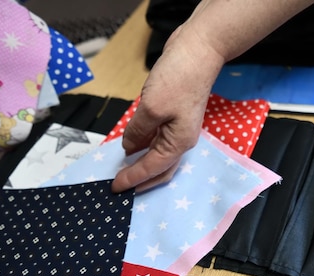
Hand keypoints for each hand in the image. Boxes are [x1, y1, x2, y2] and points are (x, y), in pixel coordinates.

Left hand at [111, 26, 224, 192]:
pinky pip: (158, 139)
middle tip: (121, 187)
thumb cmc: (179, 79)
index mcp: (179, 142)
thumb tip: (130, 147)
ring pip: (159, 155)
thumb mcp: (151, 108)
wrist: (198, 50)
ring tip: (125, 171)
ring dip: (142, 165)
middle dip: (141, 179)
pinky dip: (145, 146)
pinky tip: (133, 148)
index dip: (132, 178)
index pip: (152, 169)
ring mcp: (179, 127)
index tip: (115, 187)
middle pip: (160, 169)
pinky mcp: (174, 115)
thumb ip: (138, 131)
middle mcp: (181, 139)